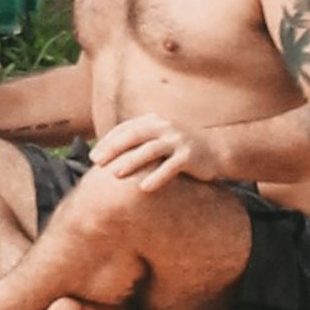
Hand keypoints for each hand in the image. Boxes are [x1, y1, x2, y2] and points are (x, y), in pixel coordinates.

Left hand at [87, 114, 219, 191]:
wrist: (216, 150)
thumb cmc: (179, 148)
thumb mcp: (158, 139)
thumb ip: (138, 141)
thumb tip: (107, 154)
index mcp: (154, 121)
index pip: (126, 128)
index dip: (108, 141)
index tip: (93, 156)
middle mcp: (165, 127)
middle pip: (134, 136)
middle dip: (114, 149)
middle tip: (97, 163)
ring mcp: (178, 140)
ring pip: (151, 150)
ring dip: (132, 162)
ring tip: (115, 174)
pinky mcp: (190, 156)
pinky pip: (171, 167)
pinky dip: (157, 177)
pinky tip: (144, 188)